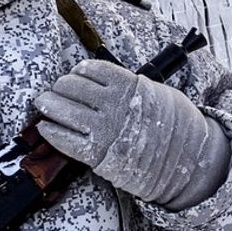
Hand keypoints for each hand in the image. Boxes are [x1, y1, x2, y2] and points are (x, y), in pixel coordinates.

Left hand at [35, 58, 230, 209]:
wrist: (188, 160)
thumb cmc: (175, 126)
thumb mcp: (157, 93)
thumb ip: (130, 86)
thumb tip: (106, 83)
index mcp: (129, 86)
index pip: (91, 70)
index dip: (77, 72)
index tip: (73, 75)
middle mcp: (113, 105)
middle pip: (72, 87)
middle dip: (59, 87)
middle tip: (54, 90)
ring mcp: (104, 130)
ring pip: (62, 110)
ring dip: (48, 105)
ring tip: (43, 104)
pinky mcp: (97, 155)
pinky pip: (64, 140)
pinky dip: (51, 131)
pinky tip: (45, 127)